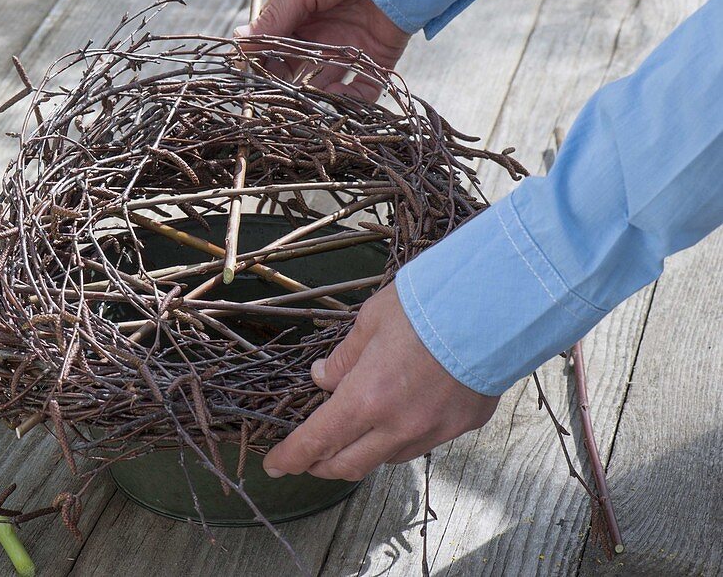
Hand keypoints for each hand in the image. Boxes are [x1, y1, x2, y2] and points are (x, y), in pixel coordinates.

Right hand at [235, 0, 411, 100]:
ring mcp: (350, 49)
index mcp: (299, 15)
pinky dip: (351, 101)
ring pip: (326, 85)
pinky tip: (338, 100)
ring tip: (307, 102)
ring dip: (316, 97)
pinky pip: (362, 90)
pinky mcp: (378, 59)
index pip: (273, 49)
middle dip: (286, 85)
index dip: (263, 63)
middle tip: (279, 95)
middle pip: (297, 71)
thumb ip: (272, 18)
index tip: (253, 77)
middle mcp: (322, 35)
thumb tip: (237, 42)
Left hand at [262, 283, 498, 479]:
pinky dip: (398, 439)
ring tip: (352, 433)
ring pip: (384, 459)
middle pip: (347, 465)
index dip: (290, 458)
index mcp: (366, 398)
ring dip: (361, 452)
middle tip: (306, 456)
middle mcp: (397, 426)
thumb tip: (322, 378)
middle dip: (319, 465)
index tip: (274, 465)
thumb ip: (344, 357)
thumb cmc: (427, 306)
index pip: (316, 442)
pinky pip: (421, 444)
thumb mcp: (371, 322)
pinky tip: (398, 417)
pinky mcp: (462, 427)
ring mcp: (433, 432)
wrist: (497, 308)